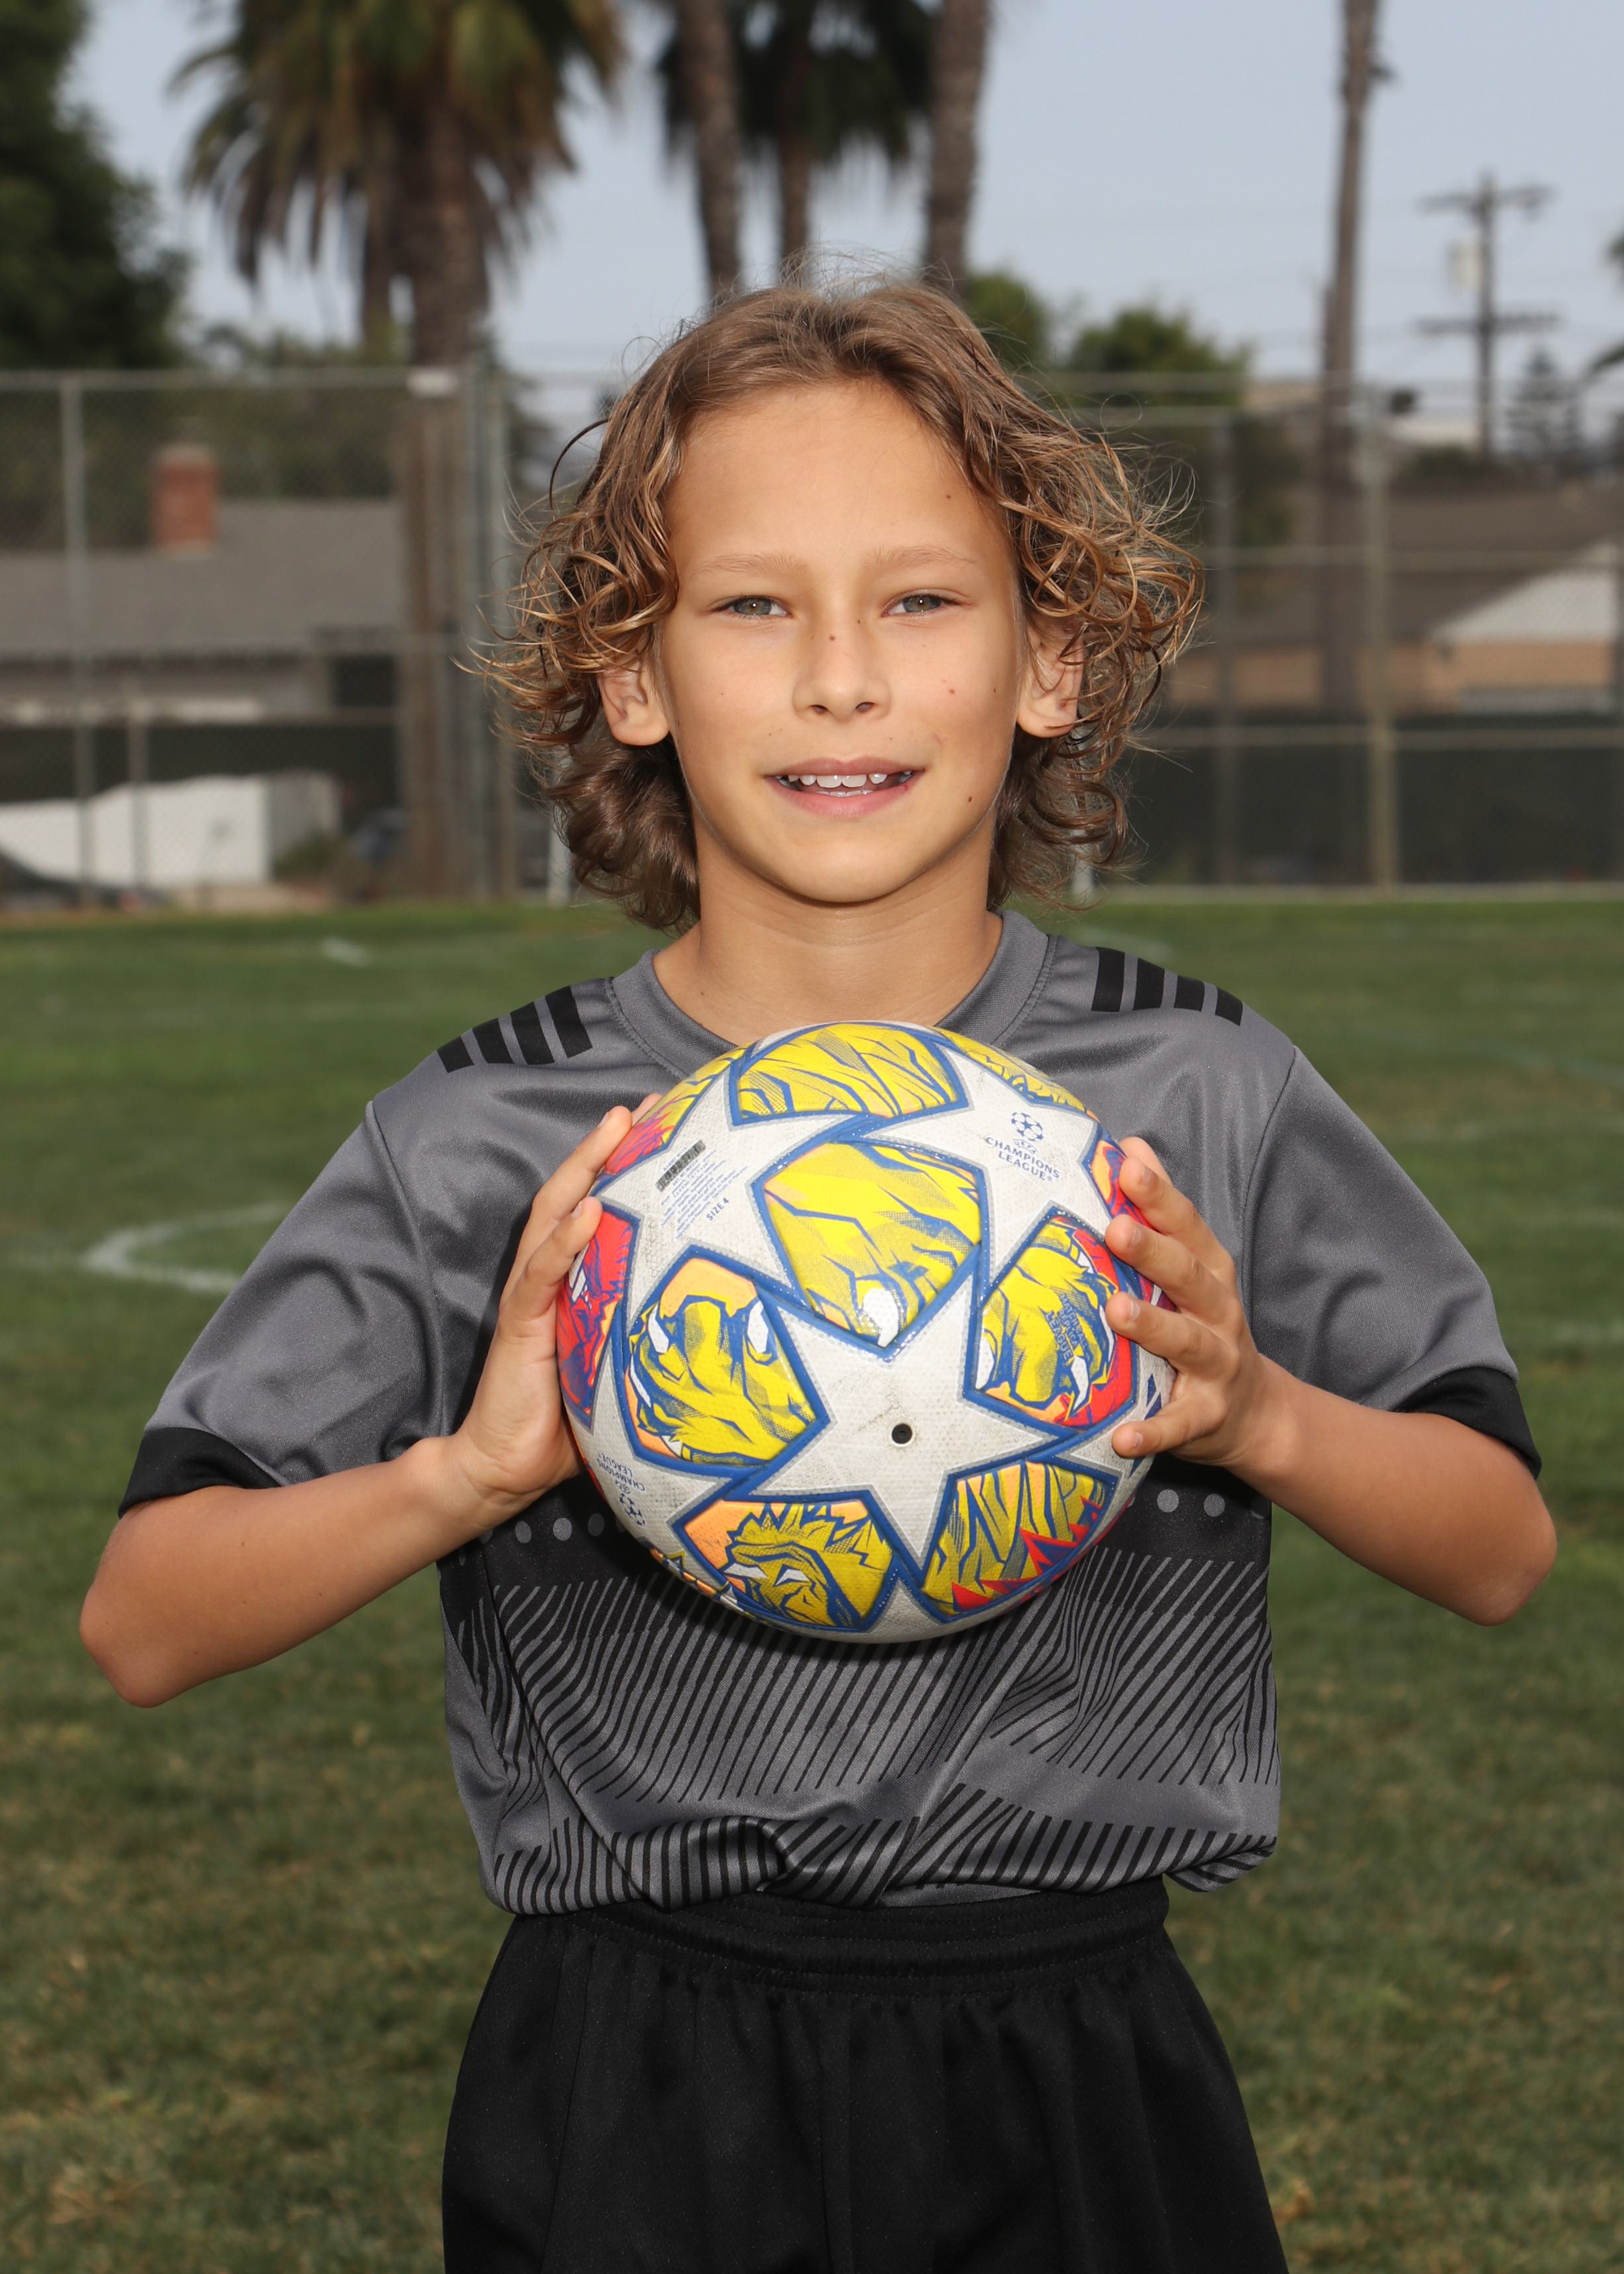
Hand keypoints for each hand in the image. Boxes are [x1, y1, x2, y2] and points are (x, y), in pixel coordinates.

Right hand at [435, 1101, 650, 1529]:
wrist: (505, 1467)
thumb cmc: (569, 1421)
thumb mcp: (619, 1368)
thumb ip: (648, 1339)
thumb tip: (720, 1332)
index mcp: (572, 1281)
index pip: (597, 1206)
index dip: (625, 1166)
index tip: (666, 1125)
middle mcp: (550, 1276)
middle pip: (575, 1191)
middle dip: (607, 1144)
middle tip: (645, 1103)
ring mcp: (532, 1294)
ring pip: (555, 1214)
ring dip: (585, 1167)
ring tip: (615, 1126)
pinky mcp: (520, 1322)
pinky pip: (542, 1271)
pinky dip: (566, 1237)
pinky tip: (588, 1207)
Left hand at [1102, 1138, 1283, 1473]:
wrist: (1256, 1413)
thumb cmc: (1203, 1325)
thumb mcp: (1191, 1267)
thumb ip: (1161, 1211)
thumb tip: (1131, 1145)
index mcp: (1209, 1271)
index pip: (1186, 1226)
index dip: (1159, 1196)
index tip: (1126, 1166)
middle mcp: (1218, 1313)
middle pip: (1188, 1277)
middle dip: (1153, 1252)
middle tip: (1115, 1229)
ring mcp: (1216, 1366)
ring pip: (1186, 1343)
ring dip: (1153, 1328)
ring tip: (1116, 1311)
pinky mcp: (1206, 1416)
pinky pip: (1178, 1424)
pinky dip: (1152, 1432)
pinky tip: (1121, 1437)